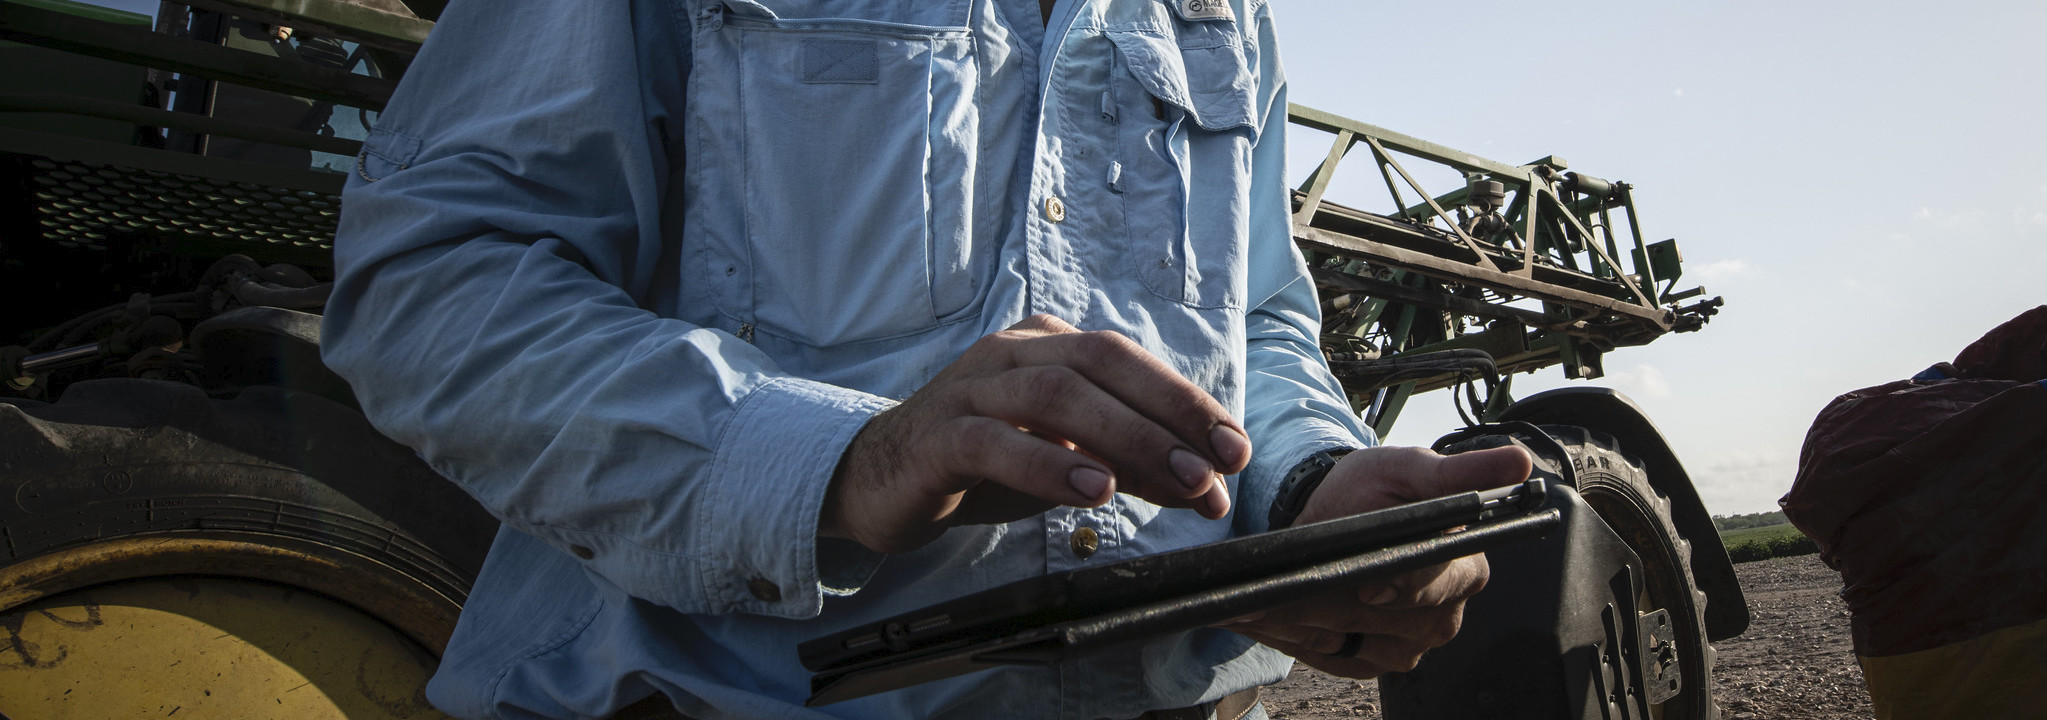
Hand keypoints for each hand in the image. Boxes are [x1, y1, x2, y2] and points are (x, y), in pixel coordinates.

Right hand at [820, 314, 1252, 553]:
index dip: (1187, 402)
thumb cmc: (982, 466)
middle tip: (1217, 469)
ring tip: (1174, 479)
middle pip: (1102, 365)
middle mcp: (1012, 354)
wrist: (879, 481)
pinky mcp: (937, 436)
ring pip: (1055, 395)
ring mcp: (970, 389)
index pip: (1130, 361)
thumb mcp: (1067, 464)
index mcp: (1049, 347)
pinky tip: (1092, 488)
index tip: (1235, 450)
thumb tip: (1209, 489)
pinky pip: (995, 441)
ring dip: (1124, 438)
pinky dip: (1049, 462)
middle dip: (1168, 415)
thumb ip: (1132, 468)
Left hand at [1223, 444, 1530, 676]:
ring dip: (1299, 622)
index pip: (1433, 584)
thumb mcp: (1413, 468)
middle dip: (1326, 602)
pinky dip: (1292, 637)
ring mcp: (1411, 642)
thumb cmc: (1378, 488)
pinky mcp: (1376, 660)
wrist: (1343, 514)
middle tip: (1274, 594)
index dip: (1399, 584)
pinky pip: (1330, 657)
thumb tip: (1517, 463)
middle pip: (1382, 619)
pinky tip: (1266, 617)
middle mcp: (1444, 613)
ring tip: (1258, 601)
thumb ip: (1458, 473)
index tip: (1367, 586)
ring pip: (1348, 640)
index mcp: (1464, 566)